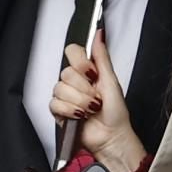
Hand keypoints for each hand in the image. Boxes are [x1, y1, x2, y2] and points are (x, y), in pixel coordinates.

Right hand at [50, 30, 147, 171]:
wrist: (112, 137)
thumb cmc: (116, 113)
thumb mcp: (112, 81)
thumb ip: (102, 57)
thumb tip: (100, 34)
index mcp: (88, 71)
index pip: (72, 52)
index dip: (80, 62)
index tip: (92, 73)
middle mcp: (75, 82)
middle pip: (66, 73)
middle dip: (84, 88)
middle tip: (96, 98)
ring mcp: (66, 96)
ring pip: (60, 89)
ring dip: (79, 101)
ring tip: (90, 109)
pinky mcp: (59, 111)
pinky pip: (55, 104)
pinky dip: (69, 110)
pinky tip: (80, 115)